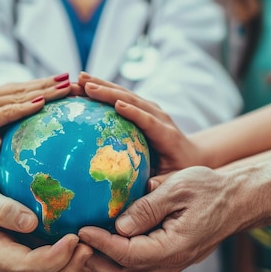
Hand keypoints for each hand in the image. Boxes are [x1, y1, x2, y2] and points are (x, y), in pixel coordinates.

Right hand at [0, 74, 70, 178]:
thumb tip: (8, 147)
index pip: (20, 91)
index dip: (45, 87)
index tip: (68, 86)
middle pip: (25, 87)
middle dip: (53, 84)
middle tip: (79, 80)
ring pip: (19, 94)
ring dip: (46, 89)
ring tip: (70, 85)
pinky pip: (5, 112)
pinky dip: (25, 105)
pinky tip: (42, 102)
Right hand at [0, 165, 92, 271]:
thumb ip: (0, 208)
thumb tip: (30, 222)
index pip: (26, 266)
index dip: (53, 258)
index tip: (74, 239)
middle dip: (67, 266)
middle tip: (89, 246)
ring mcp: (7, 260)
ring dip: (67, 267)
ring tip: (89, 248)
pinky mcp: (15, 252)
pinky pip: (41, 266)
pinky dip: (62, 261)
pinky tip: (77, 246)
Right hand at [77, 72, 204, 173]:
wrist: (190, 154)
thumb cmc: (178, 170)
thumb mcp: (172, 180)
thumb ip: (160, 184)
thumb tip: (143, 192)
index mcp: (166, 135)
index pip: (149, 121)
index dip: (135, 113)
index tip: (118, 106)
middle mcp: (159, 117)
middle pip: (133, 101)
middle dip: (109, 92)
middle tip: (86, 86)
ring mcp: (150, 109)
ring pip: (126, 94)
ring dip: (102, 85)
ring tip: (80, 79)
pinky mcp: (142, 107)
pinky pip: (122, 96)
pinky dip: (104, 90)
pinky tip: (86, 86)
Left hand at [78, 166, 242, 271]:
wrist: (236, 201)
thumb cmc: (209, 189)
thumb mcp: (178, 188)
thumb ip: (148, 208)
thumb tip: (119, 225)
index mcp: (173, 247)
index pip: (128, 253)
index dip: (101, 243)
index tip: (80, 230)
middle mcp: (170, 263)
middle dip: (93, 264)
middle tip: (69, 248)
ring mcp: (169, 264)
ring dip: (100, 268)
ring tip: (76, 253)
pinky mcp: (166, 258)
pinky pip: (134, 268)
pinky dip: (113, 264)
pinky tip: (96, 251)